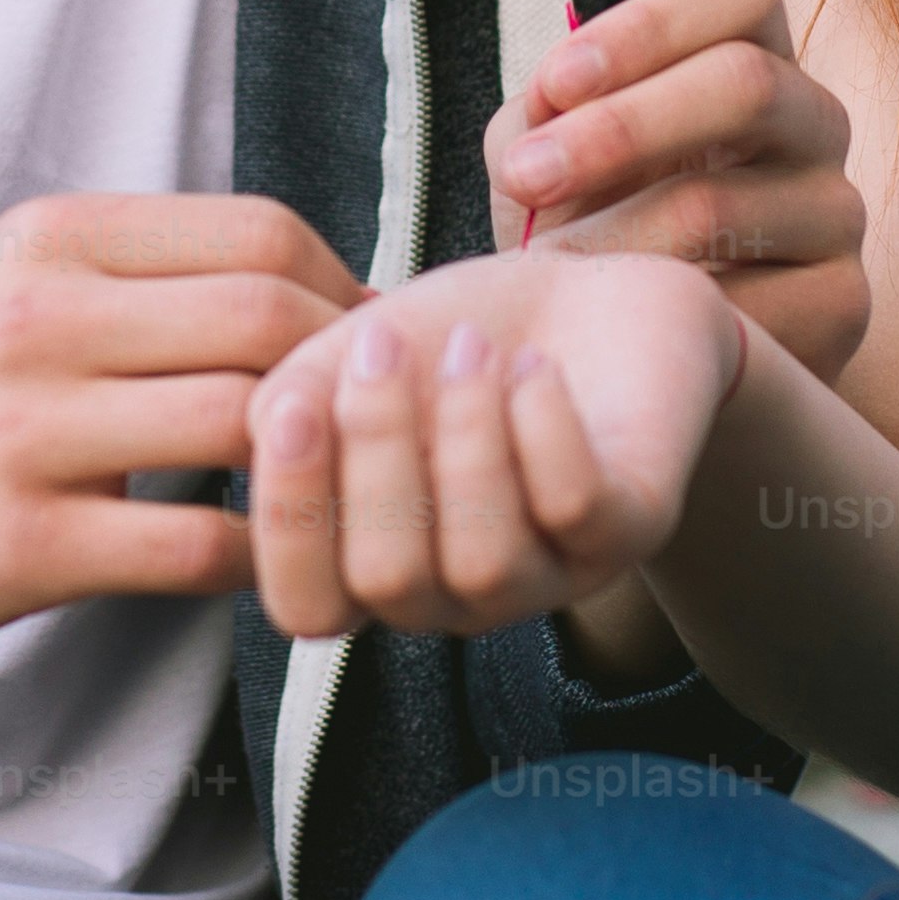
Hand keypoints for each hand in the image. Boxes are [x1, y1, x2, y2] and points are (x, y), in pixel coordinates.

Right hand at [0, 194, 352, 654]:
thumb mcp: (9, 284)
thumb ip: (139, 277)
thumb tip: (301, 291)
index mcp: (51, 241)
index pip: (258, 234)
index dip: (345, 287)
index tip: (373, 341)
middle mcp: (41, 319)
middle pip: (269, 319)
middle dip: (354, 373)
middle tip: (383, 425)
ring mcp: (29, 433)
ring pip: (247, 427)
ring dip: (319, 467)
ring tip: (339, 493)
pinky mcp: (20, 544)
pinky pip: (197, 548)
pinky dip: (260, 556)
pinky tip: (266, 563)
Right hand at [243, 253, 742, 640]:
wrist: (588, 292)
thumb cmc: (453, 334)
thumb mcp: (347, 359)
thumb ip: (287, 405)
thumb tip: (268, 433)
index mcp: (371, 564)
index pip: (307, 607)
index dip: (289, 523)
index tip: (292, 409)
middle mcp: (456, 593)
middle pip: (389, 580)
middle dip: (376, 449)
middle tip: (383, 344)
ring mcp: (549, 572)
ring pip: (484, 559)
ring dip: (465, 433)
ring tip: (474, 348)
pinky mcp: (630, 529)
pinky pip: (575, 509)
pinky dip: (543, 426)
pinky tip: (533, 368)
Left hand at [486, 0, 870, 377]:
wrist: (636, 352)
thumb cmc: (589, 225)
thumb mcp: (550, 155)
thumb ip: (543, 112)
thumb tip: (555, 99)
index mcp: (753, 53)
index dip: (649, 24)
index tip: (557, 82)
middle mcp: (815, 119)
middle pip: (747, 83)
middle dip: (621, 128)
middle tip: (525, 177)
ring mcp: (838, 210)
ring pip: (726, 203)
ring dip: (613, 238)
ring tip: (542, 269)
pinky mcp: (842, 303)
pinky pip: (748, 303)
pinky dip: (659, 317)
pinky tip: (612, 330)